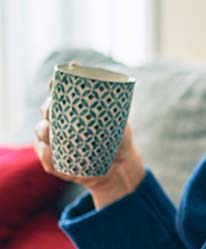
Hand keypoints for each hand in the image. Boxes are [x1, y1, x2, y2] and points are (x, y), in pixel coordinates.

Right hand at [34, 77, 145, 209]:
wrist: (121, 167)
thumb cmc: (118, 139)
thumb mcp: (119, 122)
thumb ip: (113, 108)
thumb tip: (116, 88)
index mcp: (71, 112)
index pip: (59, 96)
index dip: (55, 87)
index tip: (56, 81)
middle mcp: (60, 125)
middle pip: (47, 112)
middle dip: (47, 108)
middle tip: (53, 108)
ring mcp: (56, 144)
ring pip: (42, 133)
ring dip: (43, 130)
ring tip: (49, 129)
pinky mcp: (57, 163)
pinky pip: (46, 158)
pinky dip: (45, 154)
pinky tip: (48, 150)